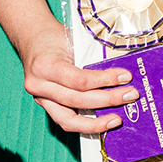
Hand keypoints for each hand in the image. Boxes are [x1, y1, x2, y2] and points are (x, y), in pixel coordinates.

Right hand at [19, 27, 137, 134]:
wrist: (32, 38)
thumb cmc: (54, 37)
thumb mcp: (72, 40)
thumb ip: (91, 58)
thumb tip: (121, 73)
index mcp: (44, 65)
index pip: (79, 80)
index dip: (104, 80)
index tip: (125, 77)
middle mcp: (38, 85)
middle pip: (77, 101)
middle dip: (107, 100)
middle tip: (130, 95)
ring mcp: (39, 98)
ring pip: (69, 120)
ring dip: (96, 122)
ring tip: (117, 119)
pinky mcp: (45, 105)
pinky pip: (66, 121)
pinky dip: (85, 124)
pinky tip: (102, 122)